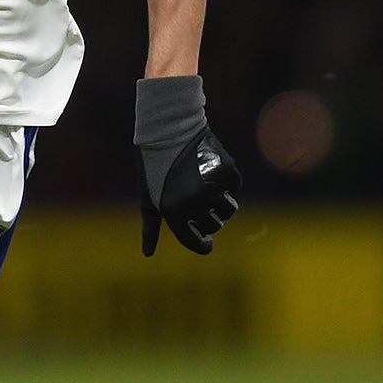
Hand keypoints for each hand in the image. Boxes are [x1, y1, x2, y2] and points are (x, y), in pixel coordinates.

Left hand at [134, 75, 241, 254]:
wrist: (169, 128)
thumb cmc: (154, 166)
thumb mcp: (148, 197)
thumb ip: (150, 227)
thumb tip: (148, 254)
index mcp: (173, 211)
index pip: (196, 242)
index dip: (203, 245)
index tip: (206, 242)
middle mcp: (194, 202)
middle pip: (214, 226)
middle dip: (207, 218)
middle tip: (195, 200)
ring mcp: (213, 186)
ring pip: (228, 210)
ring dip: (220, 203)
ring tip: (205, 187)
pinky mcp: (227, 170)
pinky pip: (234, 188)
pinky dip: (226, 183)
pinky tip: (210, 170)